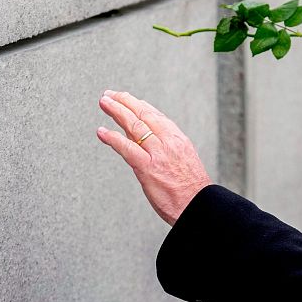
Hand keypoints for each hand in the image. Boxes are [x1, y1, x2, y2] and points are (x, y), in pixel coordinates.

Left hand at [96, 90, 212, 225]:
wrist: (200, 206)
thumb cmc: (192, 190)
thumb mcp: (184, 161)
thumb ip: (166, 150)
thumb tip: (145, 143)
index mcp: (179, 140)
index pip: (156, 116)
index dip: (139, 105)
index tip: (127, 99)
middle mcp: (169, 142)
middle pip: (144, 115)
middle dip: (124, 102)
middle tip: (109, 95)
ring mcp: (159, 154)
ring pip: (134, 126)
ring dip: (116, 112)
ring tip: (104, 103)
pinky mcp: (148, 169)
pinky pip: (127, 149)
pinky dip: (112, 139)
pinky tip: (101, 132)